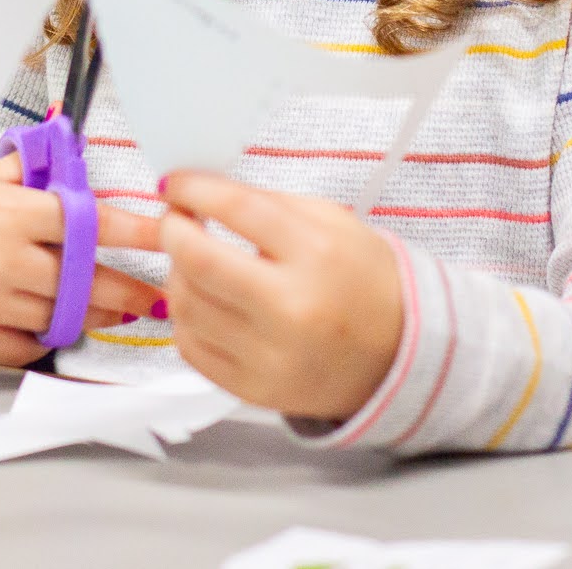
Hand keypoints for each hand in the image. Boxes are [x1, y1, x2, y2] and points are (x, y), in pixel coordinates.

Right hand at [0, 153, 162, 366]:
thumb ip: (28, 172)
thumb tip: (67, 156)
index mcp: (14, 214)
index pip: (91, 223)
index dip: (135, 232)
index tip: (166, 235)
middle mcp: (7, 260)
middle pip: (87, 281)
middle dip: (130, 291)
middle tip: (155, 298)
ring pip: (64, 317)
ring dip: (96, 316)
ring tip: (117, 312)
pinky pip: (31, 345)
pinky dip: (49, 337)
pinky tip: (60, 326)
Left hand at [158, 171, 402, 421]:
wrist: (399, 354)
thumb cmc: (363, 281)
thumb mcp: (331, 222)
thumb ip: (264, 202)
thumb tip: (199, 192)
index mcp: (318, 254)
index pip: (237, 208)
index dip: (193, 188)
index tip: (176, 183)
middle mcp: (293, 307)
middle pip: (199, 260)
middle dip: (172, 230)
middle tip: (174, 220)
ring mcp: (271, 356)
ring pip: (187, 305)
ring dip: (176, 273)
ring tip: (192, 261)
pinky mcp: (254, 389)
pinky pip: (191, 347)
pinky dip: (186, 318)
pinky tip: (204, 301)